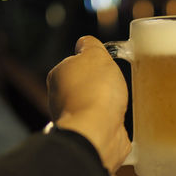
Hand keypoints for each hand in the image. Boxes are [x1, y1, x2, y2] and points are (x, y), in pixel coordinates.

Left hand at [46, 36, 130, 173]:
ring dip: (106, 103)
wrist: (98, 131)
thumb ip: (90, 45)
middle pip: (86, 83)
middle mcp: (60, 97)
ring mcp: (73, 117)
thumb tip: (85, 43)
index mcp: (59, 75)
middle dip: (102, 84)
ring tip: (117, 103)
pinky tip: (117, 118)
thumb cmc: (96, 92)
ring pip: (94, 103)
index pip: (77, 62)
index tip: (107, 66)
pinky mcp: (87, 133)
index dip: (95, 62)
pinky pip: (102, 121)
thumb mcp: (95, 54)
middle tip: (114, 85)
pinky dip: (110, 120)